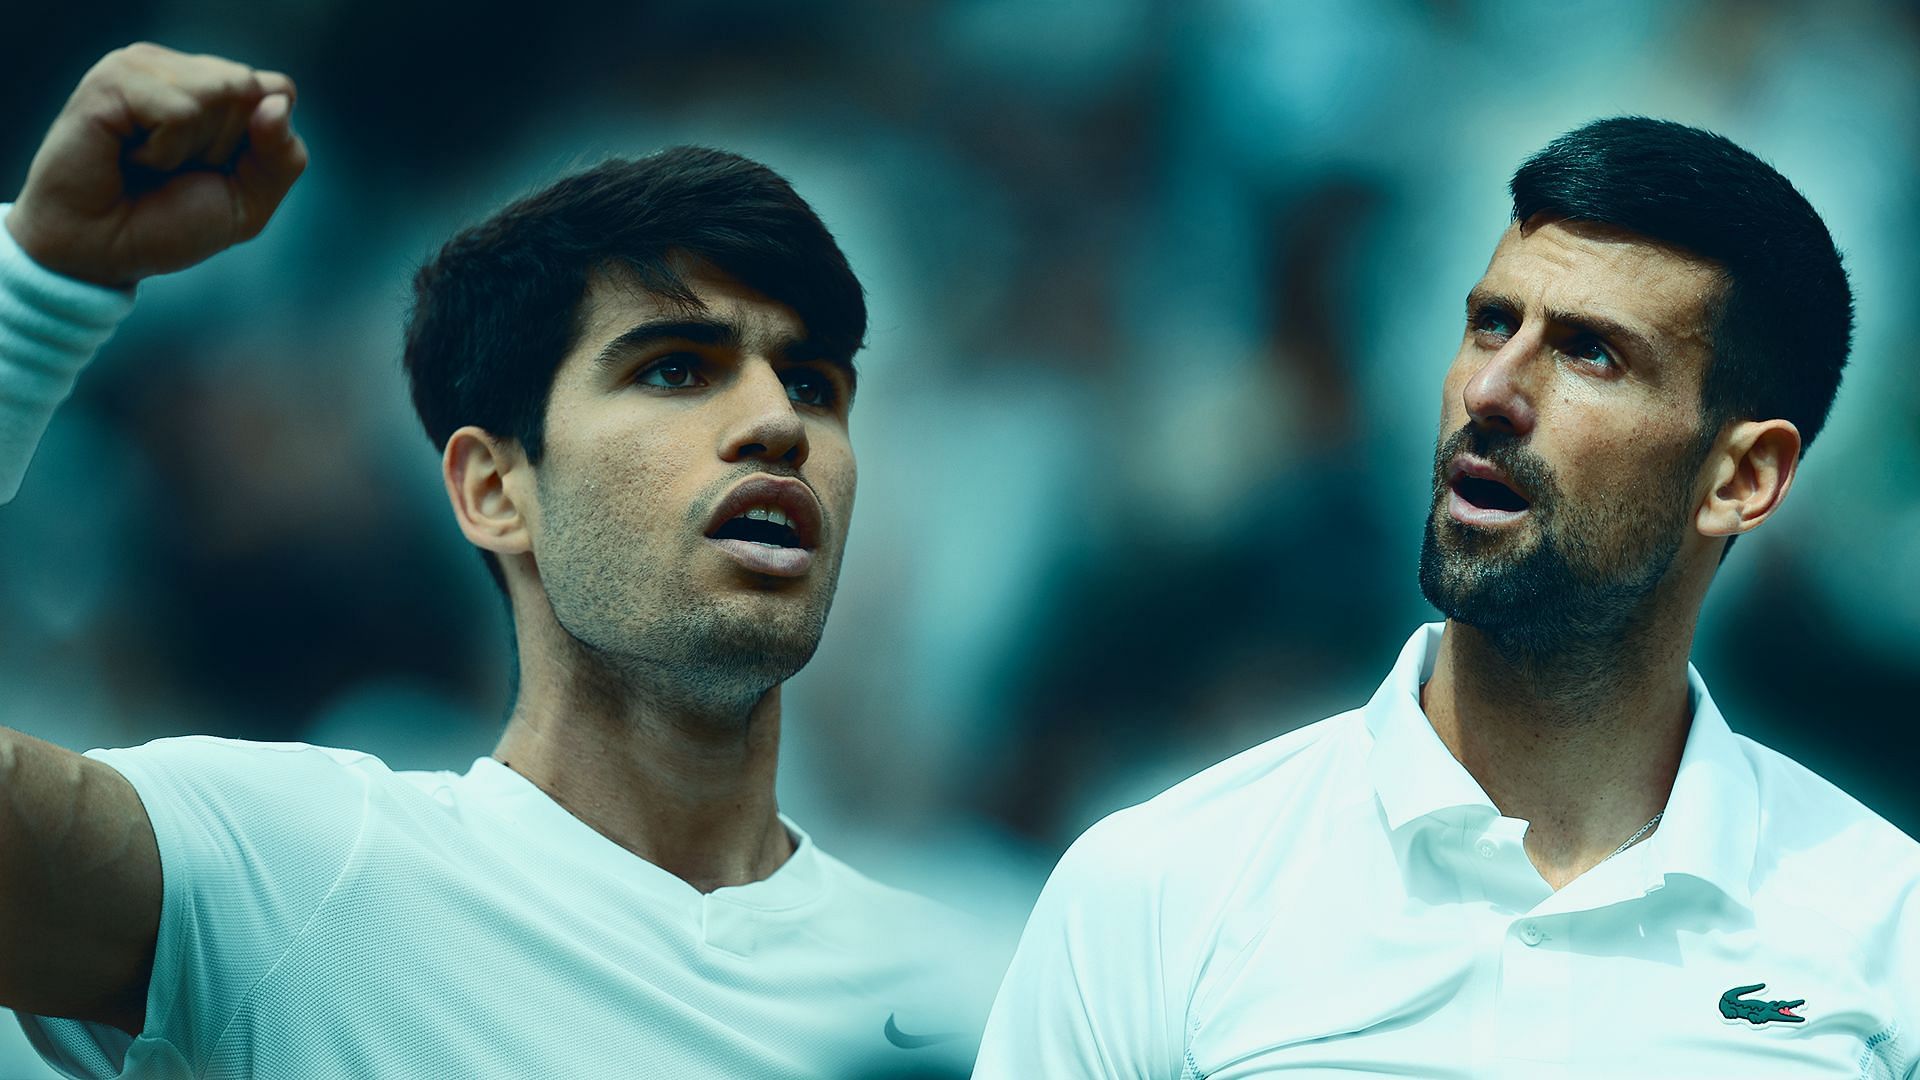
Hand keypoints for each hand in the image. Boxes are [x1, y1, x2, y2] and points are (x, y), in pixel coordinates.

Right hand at [6, 43, 307, 286]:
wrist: (103, 252)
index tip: (214, 170)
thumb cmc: (167, 223)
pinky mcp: (113, 79)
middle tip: (173, 170)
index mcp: (212, 86)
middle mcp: (178, 68)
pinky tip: (129, 156)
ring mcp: (143, 67)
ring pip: (220, 92)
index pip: (279, 91)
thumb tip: (277, 103)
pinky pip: (180, 110)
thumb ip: (282, 155)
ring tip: (148, 162)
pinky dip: (164, 151)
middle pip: (252, 89)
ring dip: (192, 149)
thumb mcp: (248, 201)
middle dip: (225, 148)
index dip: (262, 145)